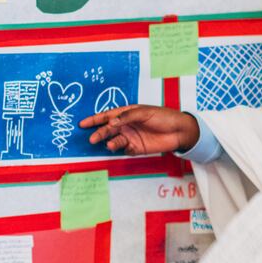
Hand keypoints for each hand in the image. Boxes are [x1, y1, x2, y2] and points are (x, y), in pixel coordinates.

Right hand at [81, 105, 197, 154]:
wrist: (179, 131)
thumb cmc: (163, 116)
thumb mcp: (145, 112)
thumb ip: (127, 116)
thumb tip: (111, 122)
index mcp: (127, 113)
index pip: (107, 116)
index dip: (94, 119)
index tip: (82, 124)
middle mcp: (126, 125)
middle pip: (107, 130)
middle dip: (99, 134)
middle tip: (92, 139)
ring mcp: (130, 137)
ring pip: (114, 141)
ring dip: (110, 143)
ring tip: (109, 145)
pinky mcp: (136, 148)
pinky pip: (124, 150)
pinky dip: (122, 150)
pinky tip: (127, 148)